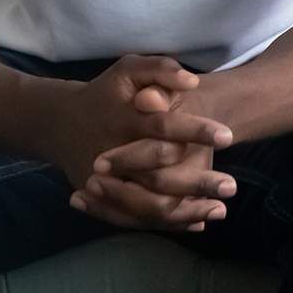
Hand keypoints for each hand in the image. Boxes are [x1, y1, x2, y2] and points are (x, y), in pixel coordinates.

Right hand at [39, 55, 233, 232]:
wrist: (61, 123)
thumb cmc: (105, 94)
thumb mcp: (127, 71)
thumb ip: (159, 70)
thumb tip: (192, 81)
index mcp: (124, 121)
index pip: (163, 127)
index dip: (196, 131)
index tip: (227, 136)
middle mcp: (114, 158)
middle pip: (158, 178)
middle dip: (197, 183)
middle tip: (231, 186)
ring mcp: (107, 185)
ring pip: (148, 207)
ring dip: (187, 211)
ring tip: (220, 209)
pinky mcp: (103, 202)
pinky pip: (138, 219)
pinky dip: (167, 223)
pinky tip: (197, 222)